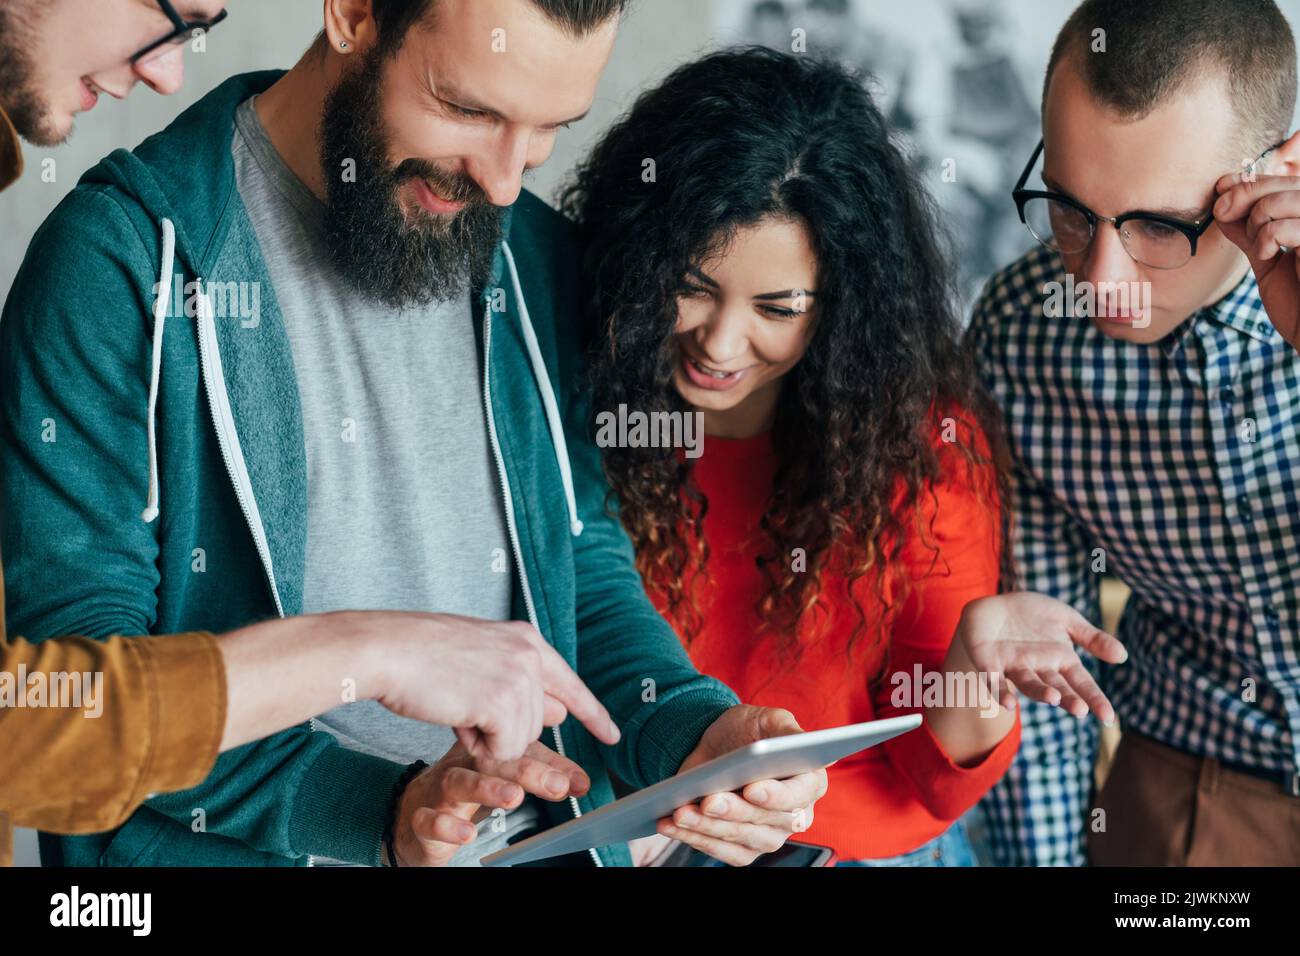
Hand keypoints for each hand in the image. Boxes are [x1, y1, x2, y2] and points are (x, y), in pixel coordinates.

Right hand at [343, 611, 619, 761]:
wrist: (389, 650)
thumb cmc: (421, 655)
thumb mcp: (481, 659)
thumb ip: (518, 682)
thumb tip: (556, 714)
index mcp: (526, 639)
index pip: (570, 683)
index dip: (592, 714)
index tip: (611, 736)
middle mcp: (530, 654)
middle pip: (540, 722)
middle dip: (506, 729)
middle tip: (467, 707)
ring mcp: (519, 677)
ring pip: (522, 740)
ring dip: (488, 738)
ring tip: (458, 708)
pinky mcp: (502, 701)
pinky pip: (504, 750)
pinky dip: (480, 747)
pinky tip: (458, 720)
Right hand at [391, 740, 589, 866]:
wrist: (412, 814)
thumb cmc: (464, 790)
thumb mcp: (503, 780)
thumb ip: (541, 776)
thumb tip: (580, 780)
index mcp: (484, 751)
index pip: (520, 749)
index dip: (551, 762)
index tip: (578, 781)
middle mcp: (462, 763)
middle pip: (493, 760)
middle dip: (527, 771)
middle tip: (556, 785)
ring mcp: (438, 789)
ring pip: (459, 782)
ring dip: (487, 788)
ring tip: (513, 798)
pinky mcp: (420, 817)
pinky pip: (429, 819)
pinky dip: (447, 825)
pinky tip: (467, 833)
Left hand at [658, 705, 825, 865]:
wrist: (716, 749)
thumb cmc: (747, 732)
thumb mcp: (768, 719)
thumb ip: (788, 729)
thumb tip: (801, 742)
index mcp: (809, 783)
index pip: (799, 795)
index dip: (777, 796)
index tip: (752, 789)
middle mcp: (794, 816)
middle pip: (765, 821)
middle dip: (732, 811)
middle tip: (706, 800)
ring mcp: (768, 836)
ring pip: (738, 838)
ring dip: (706, 827)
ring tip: (679, 812)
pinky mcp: (743, 850)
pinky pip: (719, 850)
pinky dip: (693, 837)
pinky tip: (671, 824)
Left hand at [956, 592, 1127, 723]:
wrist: (994, 607)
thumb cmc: (1032, 616)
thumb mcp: (1067, 620)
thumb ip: (1092, 638)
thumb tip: (1122, 656)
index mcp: (1060, 660)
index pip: (1082, 683)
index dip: (1094, 699)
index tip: (1109, 717)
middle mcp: (1039, 669)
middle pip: (1057, 687)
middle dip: (1068, 699)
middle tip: (1081, 710)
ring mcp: (1014, 667)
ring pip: (1028, 684)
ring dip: (1040, 693)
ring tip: (1053, 698)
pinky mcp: (989, 663)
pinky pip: (994, 680)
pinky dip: (1000, 691)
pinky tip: (1008, 703)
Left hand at [1214, 170, 1299, 346]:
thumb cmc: (1297, 300)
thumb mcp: (1267, 259)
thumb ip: (1249, 232)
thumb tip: (1224, 202)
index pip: (1282, 182)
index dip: (1249, 181)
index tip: (1220, 187)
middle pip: (1282, 184)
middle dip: (1244, 194)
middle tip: (1221, 210)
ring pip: (1281, 200)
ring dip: (1256, 221)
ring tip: (1259, 246)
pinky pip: (1284, 227)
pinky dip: (1266, 238)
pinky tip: (1269, 255)